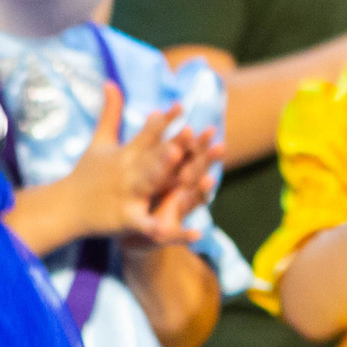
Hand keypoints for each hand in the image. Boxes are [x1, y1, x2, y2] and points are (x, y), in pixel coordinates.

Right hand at [64, 83, 207, 245]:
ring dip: (165, 176)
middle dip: (168, 146)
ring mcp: (127, 195)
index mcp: (125, 154)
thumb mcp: (99, 142)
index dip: (164, 120)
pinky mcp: (126, 219)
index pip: (147, 133)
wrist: (64, 208)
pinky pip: (151, 225)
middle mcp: (127, 172)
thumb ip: (110, 112)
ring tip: (189, 172)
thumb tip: (111, 81)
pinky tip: (196, 233)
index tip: (182, 105)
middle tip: (188, 135)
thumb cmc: (86, 173)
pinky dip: (173, 232)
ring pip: (149, 184)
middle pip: (151, 157)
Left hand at [134, 123, 223, 243]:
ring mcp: (173, 210)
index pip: (188, 153)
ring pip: (191, 198)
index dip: (198, 142)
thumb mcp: (141, 165)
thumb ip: (149, 139)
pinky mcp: (164, 232)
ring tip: (210, 181)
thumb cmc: (137, 194)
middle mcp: (178, 189)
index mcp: (171, 171)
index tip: (209, 128)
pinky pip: (175, 234)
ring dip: (202, 191)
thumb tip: (154, 110)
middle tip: (220, 146)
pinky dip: (184, 236)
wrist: (126, 230)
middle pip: (195, 171)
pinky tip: (197, 235)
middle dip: (206, 160)